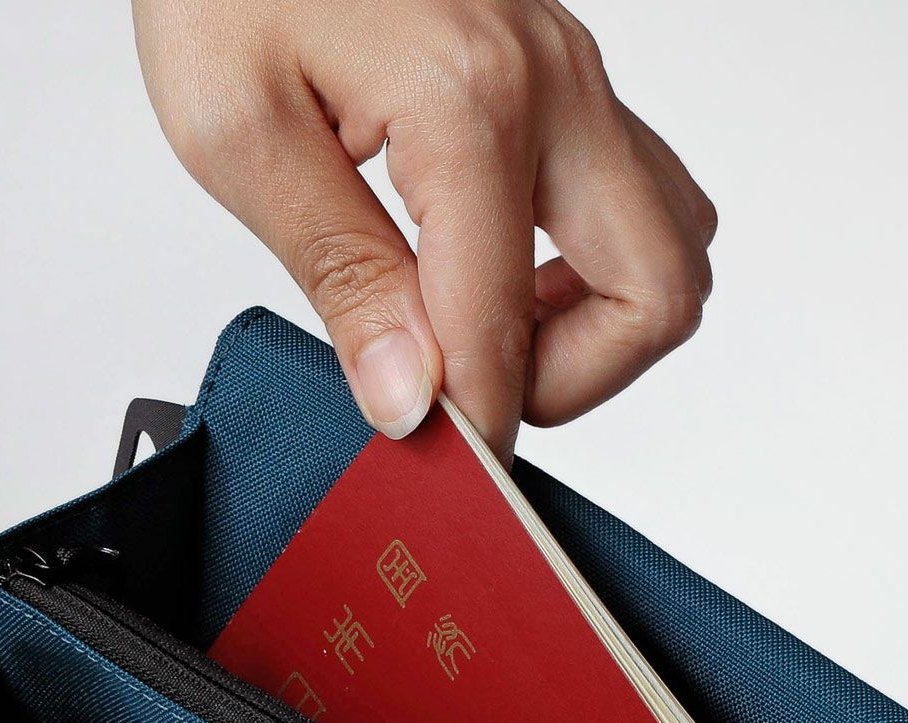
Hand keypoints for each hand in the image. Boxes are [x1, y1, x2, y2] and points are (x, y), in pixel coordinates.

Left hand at [134, 0, 715, 459]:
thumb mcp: (237, 128)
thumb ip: (341, 274)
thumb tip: (409, 398)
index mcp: (470, 99)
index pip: (502, 328)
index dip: (473, 424)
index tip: (435, 465)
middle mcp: (550, 81)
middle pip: (660, 292)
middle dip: (575, 381)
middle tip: (475, 391)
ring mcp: (570, 71)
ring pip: (670, 241)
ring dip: (598, 321)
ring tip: (484, 329)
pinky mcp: (562, 73)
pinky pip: (636, 194)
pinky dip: (591, 262)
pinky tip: (495, 269)